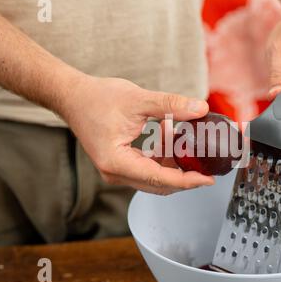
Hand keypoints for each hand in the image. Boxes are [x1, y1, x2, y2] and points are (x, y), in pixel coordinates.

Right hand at [59, 75, 214, 194]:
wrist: (73, 97)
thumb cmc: (96, 98)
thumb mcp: (138, 99)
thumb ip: (171, 105)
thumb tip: (200, 109)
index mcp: (116, 162)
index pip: (159, 178)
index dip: (187, 180)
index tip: (207, 179)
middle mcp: (115, 173)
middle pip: (159, 184)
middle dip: (184, 174)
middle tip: (205, 163)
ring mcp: (117, 171)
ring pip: (154, 177)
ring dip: (172, 161)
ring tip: (180, 135)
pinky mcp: (120, 165)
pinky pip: (147, 168)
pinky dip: (162, 156)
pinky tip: (165, 135)